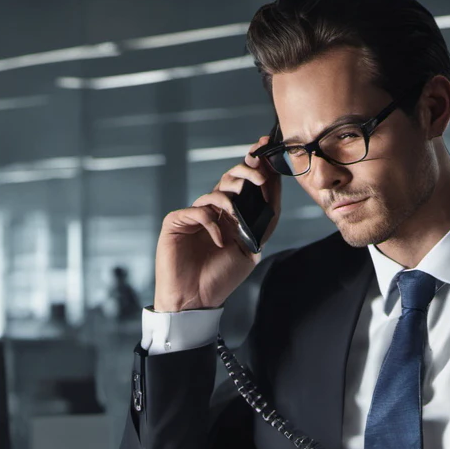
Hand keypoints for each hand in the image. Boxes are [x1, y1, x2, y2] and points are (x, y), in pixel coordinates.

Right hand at [153, 135, 281, 311]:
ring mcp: (194, 215)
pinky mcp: (176, 222)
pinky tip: (219, 240)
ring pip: (215, 191)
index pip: (244, 183)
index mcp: (231, 215)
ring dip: (231, 198)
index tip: (267, 149)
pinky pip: (198, 211)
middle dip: (247, 172)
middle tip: (260, 175)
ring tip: (237, 217)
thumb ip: (262, 222)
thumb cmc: (221, 277)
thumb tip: (272, 192)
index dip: (256, 165)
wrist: (196, 300)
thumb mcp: (250, 249)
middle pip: (230, 179)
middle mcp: (213, 211)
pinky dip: (212, 223)